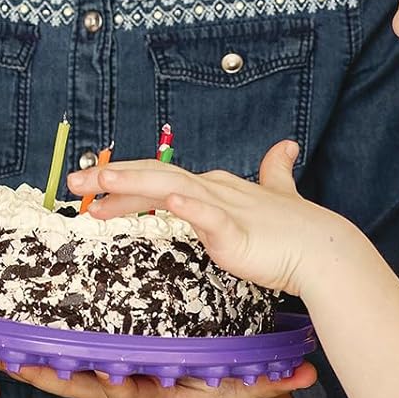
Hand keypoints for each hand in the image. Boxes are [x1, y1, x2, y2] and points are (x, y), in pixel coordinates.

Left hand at [0, 361, 315, 397]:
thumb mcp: (244, 391)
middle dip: (38, 369)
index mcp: (148, 394)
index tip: (77, 366)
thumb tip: (308, 371)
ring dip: (22, 360)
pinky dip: (29, 356)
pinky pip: (57, 367)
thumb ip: (271, 380)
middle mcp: (118, 390)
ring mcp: (103, 386)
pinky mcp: (95, 376)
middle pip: (70, 382)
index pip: (119, 386)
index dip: (98, 378)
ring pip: (56, 375)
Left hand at [66, 140, 351, 297]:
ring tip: (100, 181)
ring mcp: (223, 209)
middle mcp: (213, 190)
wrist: (325, 251)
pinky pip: (208, 216)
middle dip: (111, 178)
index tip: (92, 192)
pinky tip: (170, 201)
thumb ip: (274, 172)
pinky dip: (188, 206)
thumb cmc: (295, 231)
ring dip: (133, 183)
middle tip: (73, 182)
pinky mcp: (235, 232)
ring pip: (170, 189)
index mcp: (213, 187)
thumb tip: (286, 146)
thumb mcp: (276, 196)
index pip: (159, 179)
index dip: (123, 183)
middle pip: (153, 178)